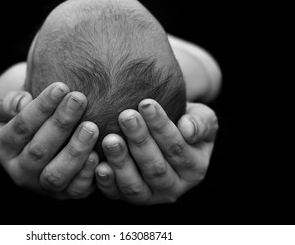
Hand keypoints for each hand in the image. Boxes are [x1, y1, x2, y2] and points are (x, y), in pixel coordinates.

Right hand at [0, 83, 99, 199]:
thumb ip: (11, 102)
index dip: (41, 108)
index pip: (21, 127)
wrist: (37, 138)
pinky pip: (75, 189)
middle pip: (39, 151)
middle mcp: (19, 171)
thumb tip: (23, 101)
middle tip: (79, 99)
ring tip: (91, 127)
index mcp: (3, 147)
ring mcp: (41, 185)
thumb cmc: (27, 115)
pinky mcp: (64, 194)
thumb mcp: (10, 107)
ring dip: (75, 151)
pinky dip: (87, 175)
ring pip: (56, 175)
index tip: (61, 87)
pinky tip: (98, 155)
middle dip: (60, 124)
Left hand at [95, 101, 217, 204]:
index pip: (177, 148)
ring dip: (121, 162)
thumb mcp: (202, 117)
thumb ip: (201, 122)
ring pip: (134, 184)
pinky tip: (98, 164)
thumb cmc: (183, 120)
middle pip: (155, 167)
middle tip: (125, 116)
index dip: (161, 127)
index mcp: (194, 168)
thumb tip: (188, 129)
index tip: (146, 103)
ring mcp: (149, 196)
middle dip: (139, 140)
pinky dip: (106, 182)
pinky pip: (115, 193)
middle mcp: (173, 187)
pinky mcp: (127, 197)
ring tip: (110, 139)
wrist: (164, 132)